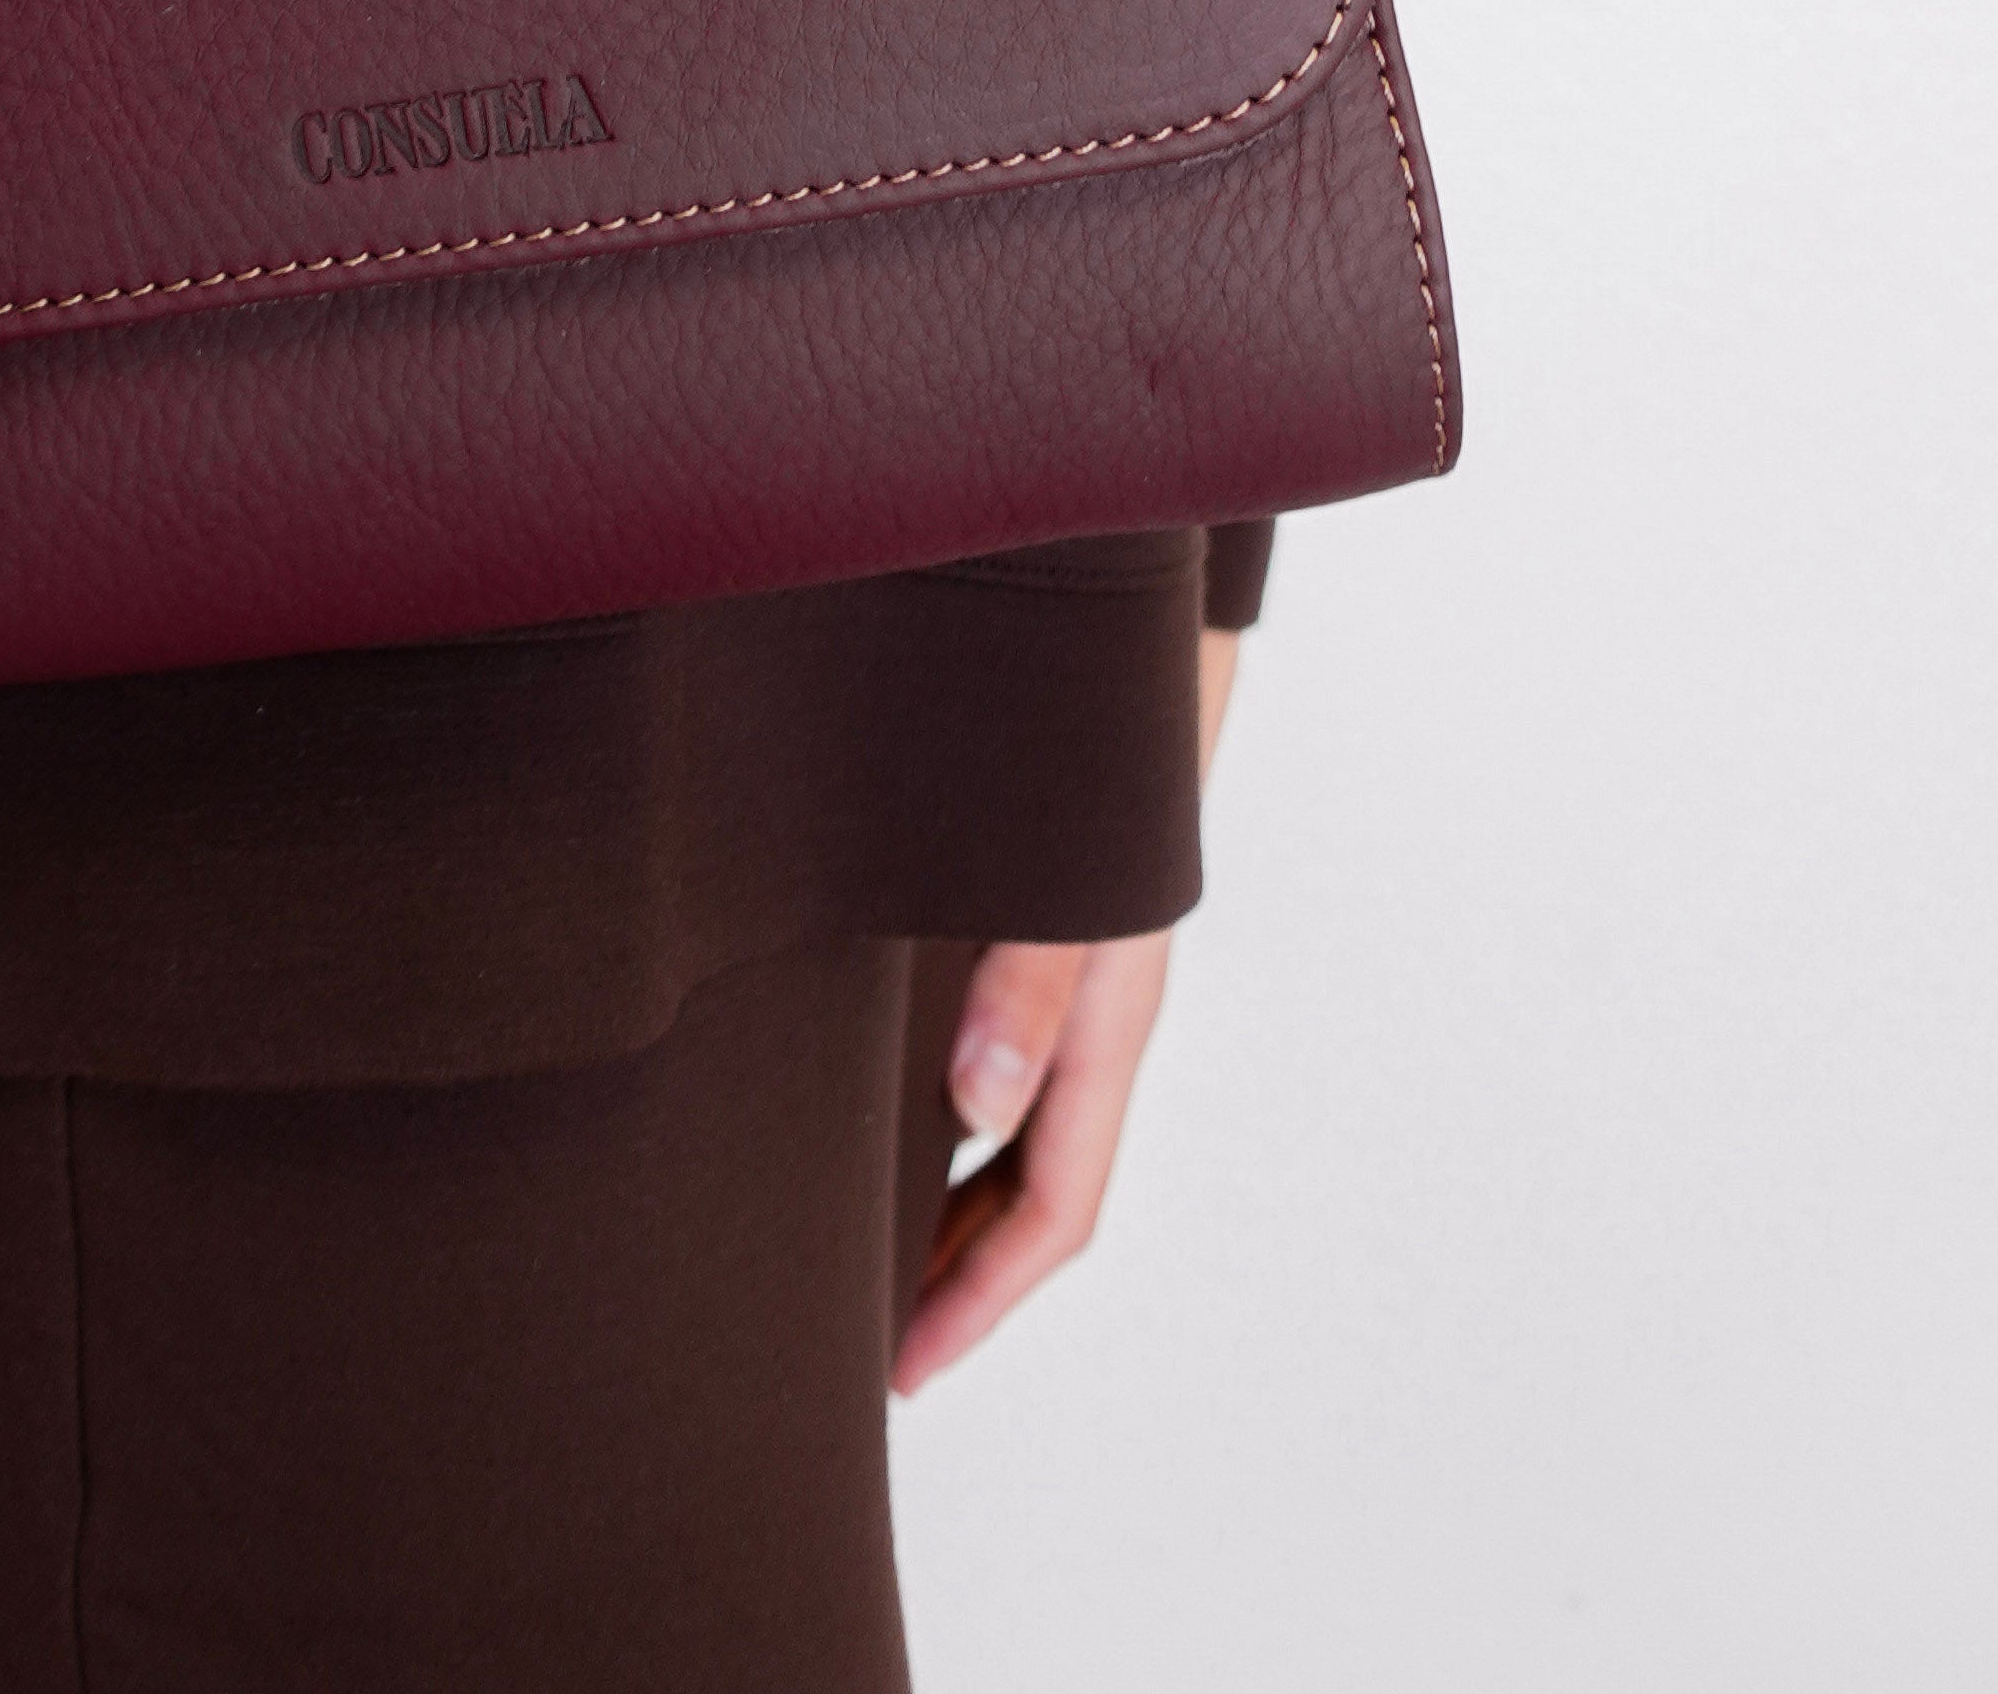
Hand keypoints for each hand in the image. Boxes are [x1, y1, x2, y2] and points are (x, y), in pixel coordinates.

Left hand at [893, 622, 1241, 1391]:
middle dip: (963, 1270)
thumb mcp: (1066, 882)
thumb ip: (1025, 990)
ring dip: (952, 1194)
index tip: (909, 1363)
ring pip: (1015, 1125)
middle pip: (1035, 1189)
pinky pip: (1000, 1053)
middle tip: (873, 1331)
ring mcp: (1070, 976)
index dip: (983, 1297)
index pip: (1055, 1211)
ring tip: (868, 1239)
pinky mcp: (1037, 924)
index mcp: (1109, 1025)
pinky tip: (886, 1093)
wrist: (1130, 634)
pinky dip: (949, 1104)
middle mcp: (1095, 1016)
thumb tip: (977, 1110)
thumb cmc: (1105, 756)